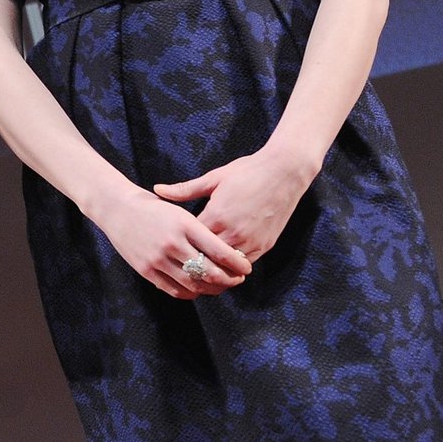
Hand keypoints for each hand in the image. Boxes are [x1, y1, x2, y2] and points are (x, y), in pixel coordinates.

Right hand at [92, 186, 252, 298]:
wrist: (116, 208)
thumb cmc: (153, 207)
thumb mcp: (179, 210)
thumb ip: (201, 230)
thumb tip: (228, 252)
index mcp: (185, 223)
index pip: (220, 251)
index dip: (238, 264)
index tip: (246, 268)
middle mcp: (172, 242)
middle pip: (210, 272)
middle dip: (229, 280)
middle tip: (237, 279)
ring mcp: (157, 258)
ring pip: (194, 284)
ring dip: (212, 289)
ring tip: (220, 285)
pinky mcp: (146, 270)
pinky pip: (175, 290)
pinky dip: (191, 293)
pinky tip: (198, 288)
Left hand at [154, 145, 317, 264]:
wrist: (285, 172)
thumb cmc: (247, 172)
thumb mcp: (214, 178)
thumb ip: (184, 190)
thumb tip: (157, 190)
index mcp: (217, 216)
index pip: (191, 242)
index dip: (180, 246)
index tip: (170, 247)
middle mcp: (234, 233)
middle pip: (207, 259)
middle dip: (194, 262)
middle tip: (181, 265)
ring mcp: (251, 241)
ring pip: (226, 268)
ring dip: (214, 269)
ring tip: (200, 269)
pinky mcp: (265, 246)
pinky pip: (244, 265)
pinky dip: (233, 267)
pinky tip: (222, 265)